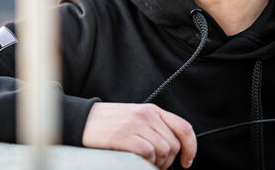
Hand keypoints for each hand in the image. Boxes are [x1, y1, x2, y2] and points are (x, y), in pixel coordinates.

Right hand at [81, 102, 196, 168]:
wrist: (83, 120)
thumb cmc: (109, 123)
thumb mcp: (136, 119)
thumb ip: (154, 128)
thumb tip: (172, 149)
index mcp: (152, 110)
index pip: (183, 128)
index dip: (191, 147)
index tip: (186, 161)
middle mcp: (146, 115)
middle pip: (173, 144)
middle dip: (168, 161)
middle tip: (156, 165)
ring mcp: (135, 124)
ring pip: (163, 150)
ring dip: (157, 163)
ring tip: (145, 163)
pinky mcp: (124, 135)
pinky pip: (147, 152)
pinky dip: (145, 161)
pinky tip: (136, 159)